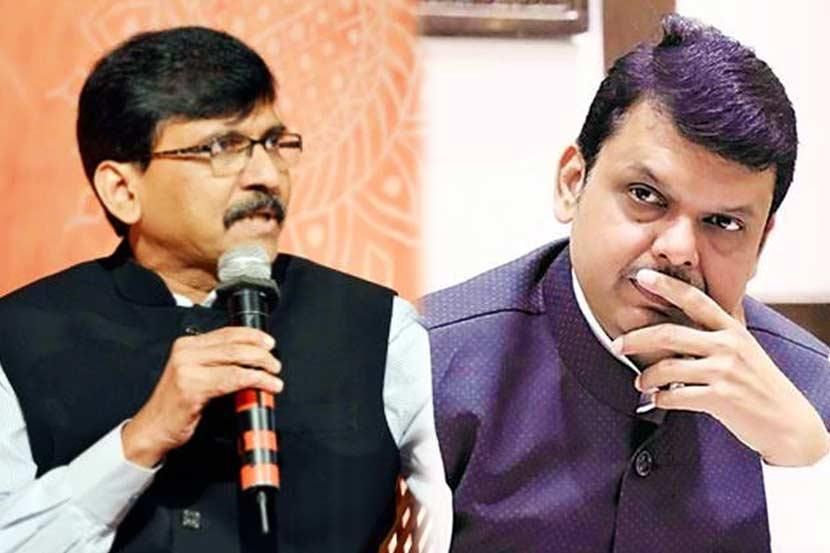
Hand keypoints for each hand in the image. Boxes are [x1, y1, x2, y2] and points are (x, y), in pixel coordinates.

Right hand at [122, 327, 282, 467]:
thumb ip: (218, 364)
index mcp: (187, 345)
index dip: (252, 335)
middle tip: (275, 363)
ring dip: (261, 367)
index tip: (268, 342)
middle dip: (261, 352)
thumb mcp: (196, 376)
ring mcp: (187, 368)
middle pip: (234, 344)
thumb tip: (251, 360)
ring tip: (273, 375)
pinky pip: (232, 379)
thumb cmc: (176, 406)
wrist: (152, 430)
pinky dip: (253, 380)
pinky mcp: (192, 387)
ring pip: (235, 360)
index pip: (227, 332)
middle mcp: (186, 352)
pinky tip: (264, 385)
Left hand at [612, 269, 828, 466]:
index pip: (695, 300)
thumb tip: (678, 319)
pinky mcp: (721, 398)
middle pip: (668, 334)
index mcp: (731, 329)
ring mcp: (725, 371)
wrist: (787, 421)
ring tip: (641, 383)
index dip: (666, 286)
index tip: (642, 277)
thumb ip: (714, 333)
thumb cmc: (759, 384)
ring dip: (647, 377)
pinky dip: (662, 398)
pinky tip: (659, 399)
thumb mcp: (742, 348)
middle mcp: (728, 346)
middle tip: (617, 344)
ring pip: (668, 367)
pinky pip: (676, 395)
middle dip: (636, 339)